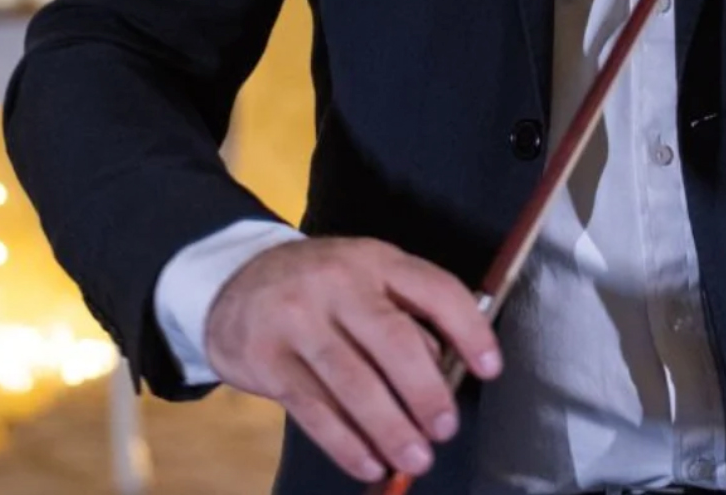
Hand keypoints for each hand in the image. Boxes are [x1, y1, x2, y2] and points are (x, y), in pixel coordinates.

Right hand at [204, 236, 500, 484]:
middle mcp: (340, 283)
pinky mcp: (268, 358)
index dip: (468, 329)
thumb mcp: (366, 280)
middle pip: (393, 340)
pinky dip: (346, 443)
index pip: (434, 289)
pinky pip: (313, 408)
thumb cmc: (321, 288)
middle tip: (445, 429)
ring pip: (353, 381)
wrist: (235, 283)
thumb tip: (447, 371)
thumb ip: (405, 315)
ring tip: (416, 459)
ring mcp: (300, 319)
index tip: (490, 368)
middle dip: (426, 392)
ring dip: (389, 427)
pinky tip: (369, 465)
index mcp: (377, 260)